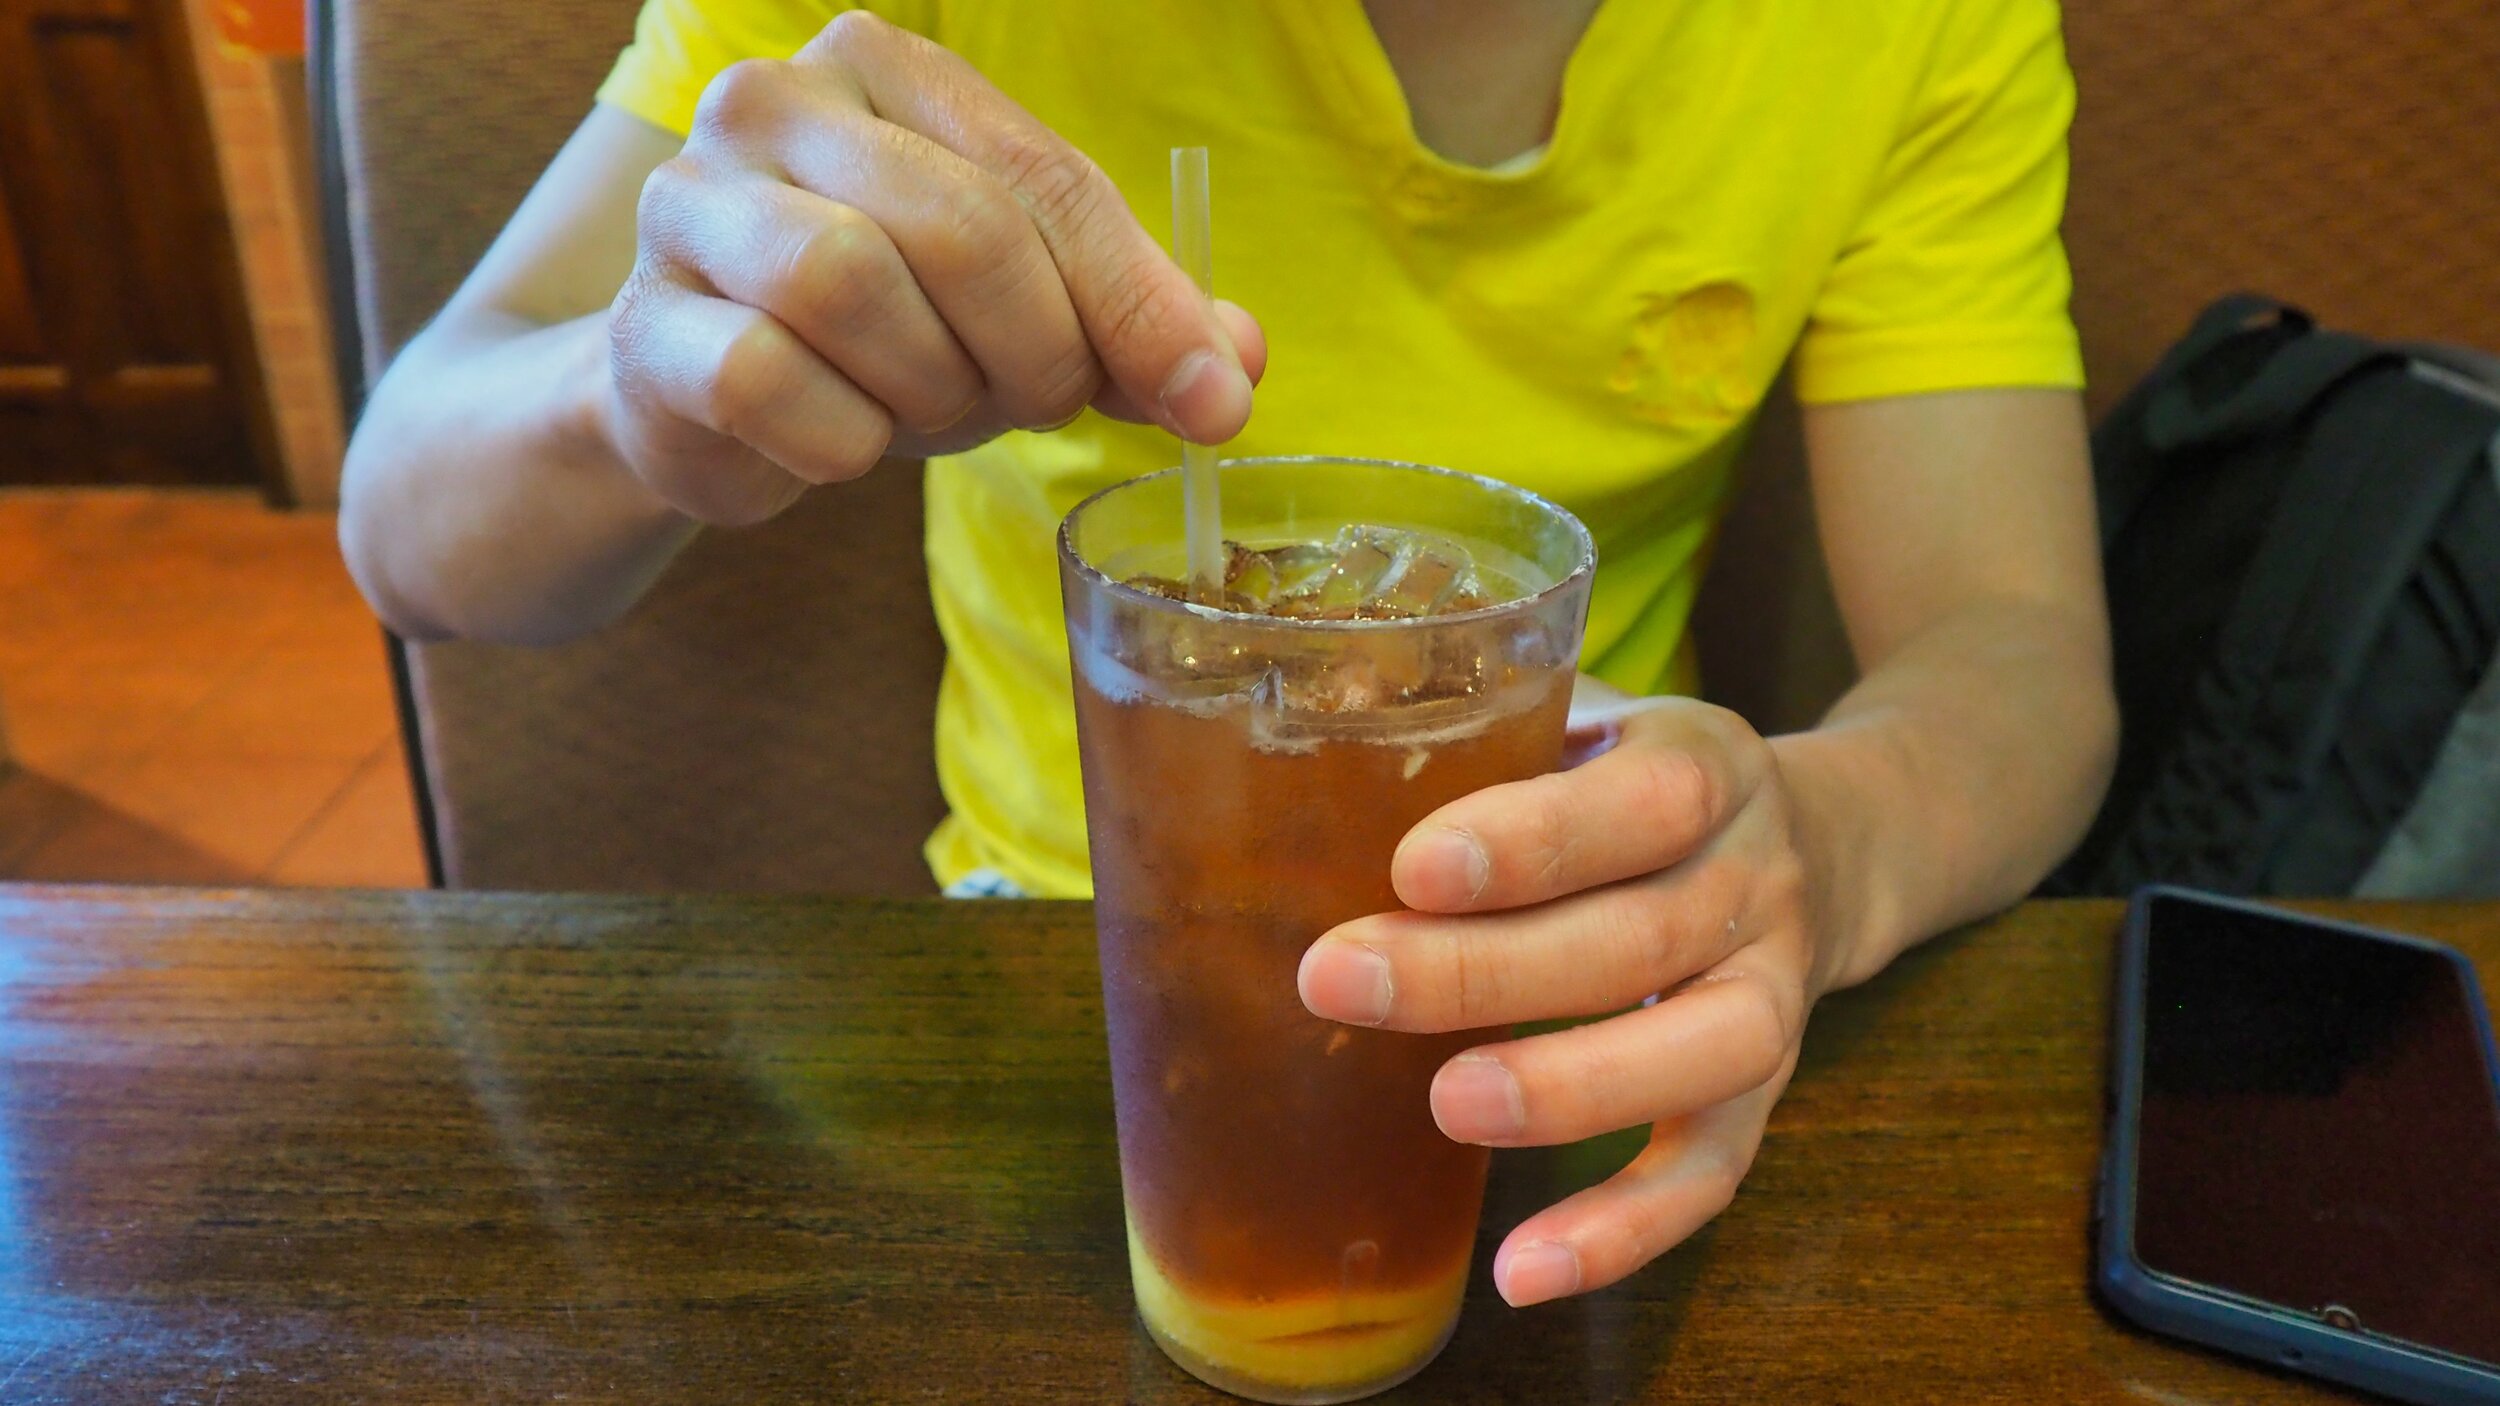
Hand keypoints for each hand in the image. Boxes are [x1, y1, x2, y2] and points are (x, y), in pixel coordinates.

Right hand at [607, 12, 1264, 524]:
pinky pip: (766, 382)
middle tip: (1041, 404)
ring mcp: (690, 203)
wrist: (710, 395)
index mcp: (887, 68)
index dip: (1140, 303)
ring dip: (931, 389)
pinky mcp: (645, 322)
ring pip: (851, 288)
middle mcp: (774, 102)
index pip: (1045, 177)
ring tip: (933, 410)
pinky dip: (837, 441)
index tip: (1209, 404)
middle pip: (960, 228)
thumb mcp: (1026, 311)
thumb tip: (1233, 371)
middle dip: (1036, 347)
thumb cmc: (889, 332)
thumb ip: (1134, 324)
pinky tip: (843, 441)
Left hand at [1297, 697, 1850, 1306]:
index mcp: (1706, 765)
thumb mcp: (1594, 726)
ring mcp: (1775, 992)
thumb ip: (1491, 736)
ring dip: (1570, 1089)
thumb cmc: (1641, 785)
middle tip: (1341, 982)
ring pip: (1700, 1053)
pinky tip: (1523, 1271)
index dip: (1531, 840)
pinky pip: (1711, 1171)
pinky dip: (1624, 1230)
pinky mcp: (1769, 1093)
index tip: (1412, 866)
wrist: (1833, 843)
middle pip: (1638, 936)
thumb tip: (1310, 757)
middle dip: (1483, 969)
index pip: (1639, 802)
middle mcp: (1757, 880)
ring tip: (1447, 1107)